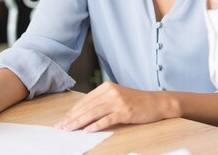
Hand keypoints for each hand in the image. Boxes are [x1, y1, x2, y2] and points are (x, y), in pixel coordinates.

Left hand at [55, 82, 177, 132]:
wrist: (157, 102)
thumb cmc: (136, 102)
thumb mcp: (117, 97)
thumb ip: (102, 101)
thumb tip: (83, 113)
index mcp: (107, 87)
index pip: (85, 100)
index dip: (73, 111)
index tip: (63, 120)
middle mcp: (111, 92)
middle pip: (87, 107)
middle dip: (72, 118)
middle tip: (61, 127)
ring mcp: (118, 101)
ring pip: (94, 113)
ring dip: (79, 123)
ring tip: (69, 130)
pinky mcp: (125, 111)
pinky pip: (107, 119)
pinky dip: (96, 125)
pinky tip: (87, 131)